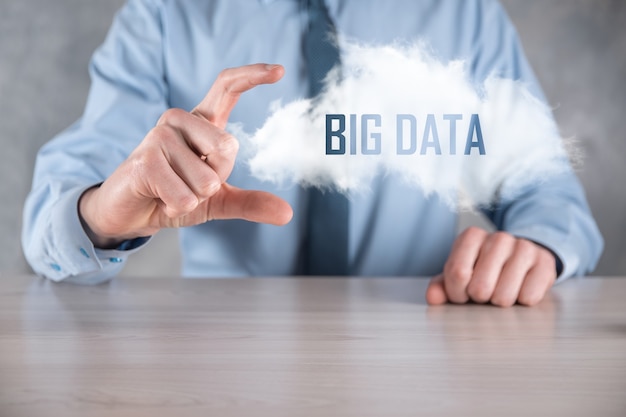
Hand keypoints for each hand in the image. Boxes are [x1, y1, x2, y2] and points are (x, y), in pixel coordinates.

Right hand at [79, 64, 292, 247]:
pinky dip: (178, 207)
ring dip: (195, 198)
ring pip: (207, 180)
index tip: (280, 71)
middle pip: (228, 148)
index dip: (252, 76)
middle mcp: (180, 120)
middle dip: (217, 179)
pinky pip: (186, 197)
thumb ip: (251, 202)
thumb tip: (287, 214)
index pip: (227, 87)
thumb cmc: (174, 196)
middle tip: (191, 184)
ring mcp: (160, 136)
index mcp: (201, 122)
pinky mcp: (146, 159)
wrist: (132, 213)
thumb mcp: (218, 200)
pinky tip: (159, 197)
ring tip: (171, 190)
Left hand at [426, 227, 557, 306]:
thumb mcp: (460, 275)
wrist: (521, 260)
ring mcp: (524, 248)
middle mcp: (498, 237)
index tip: (462, 294)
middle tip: (484, 293)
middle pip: (480, 287)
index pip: (457, 273)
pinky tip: (520, 290)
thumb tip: (432, 297)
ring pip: (504, 296)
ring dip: (500, 302)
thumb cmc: (484, 270)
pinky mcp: (545, 263)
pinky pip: (528, 298)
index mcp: (472, 236)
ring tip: (501, 291)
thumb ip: (441, 286)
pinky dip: (521, 302)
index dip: (457, 293)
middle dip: (479, 299)